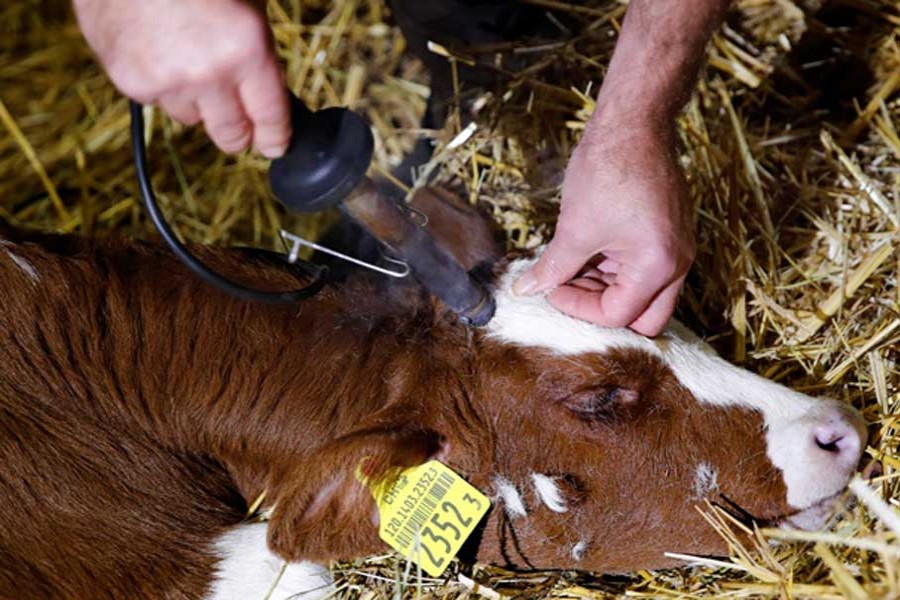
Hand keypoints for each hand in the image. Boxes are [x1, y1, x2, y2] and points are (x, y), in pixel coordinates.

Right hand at [74, 0, 290, 157]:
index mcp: (247, 49)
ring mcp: (167, 81)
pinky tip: (160, 54)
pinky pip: (158, 103)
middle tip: (241, 125)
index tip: (275, 145)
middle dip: (240, 133)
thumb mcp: (248, 3)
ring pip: (192, 119)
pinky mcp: (132, 82)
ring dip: (198, 103)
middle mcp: (209, 73)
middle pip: (231, 135)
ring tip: (190, 63)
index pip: (270, 118)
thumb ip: (258, 51)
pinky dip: (162, 87)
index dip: (275, 138)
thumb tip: (269, 93)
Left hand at [513, 119, 694, 336]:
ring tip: (570, 268)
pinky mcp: (669, 234)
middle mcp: (677, 263)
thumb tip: (527, 290)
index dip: (577, 308)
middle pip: (644, 317)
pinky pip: (646, 269)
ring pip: (644, 294)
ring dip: (607, 290)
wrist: (634, 123)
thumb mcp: (574, 228)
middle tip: (569, 292)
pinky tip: (586, 253)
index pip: (618, 315)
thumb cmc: (608, 170)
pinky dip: (616, 271)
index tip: (551, 289)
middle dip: (603, 311)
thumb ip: (553, 268)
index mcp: (658, 266)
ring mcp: (677, 248)